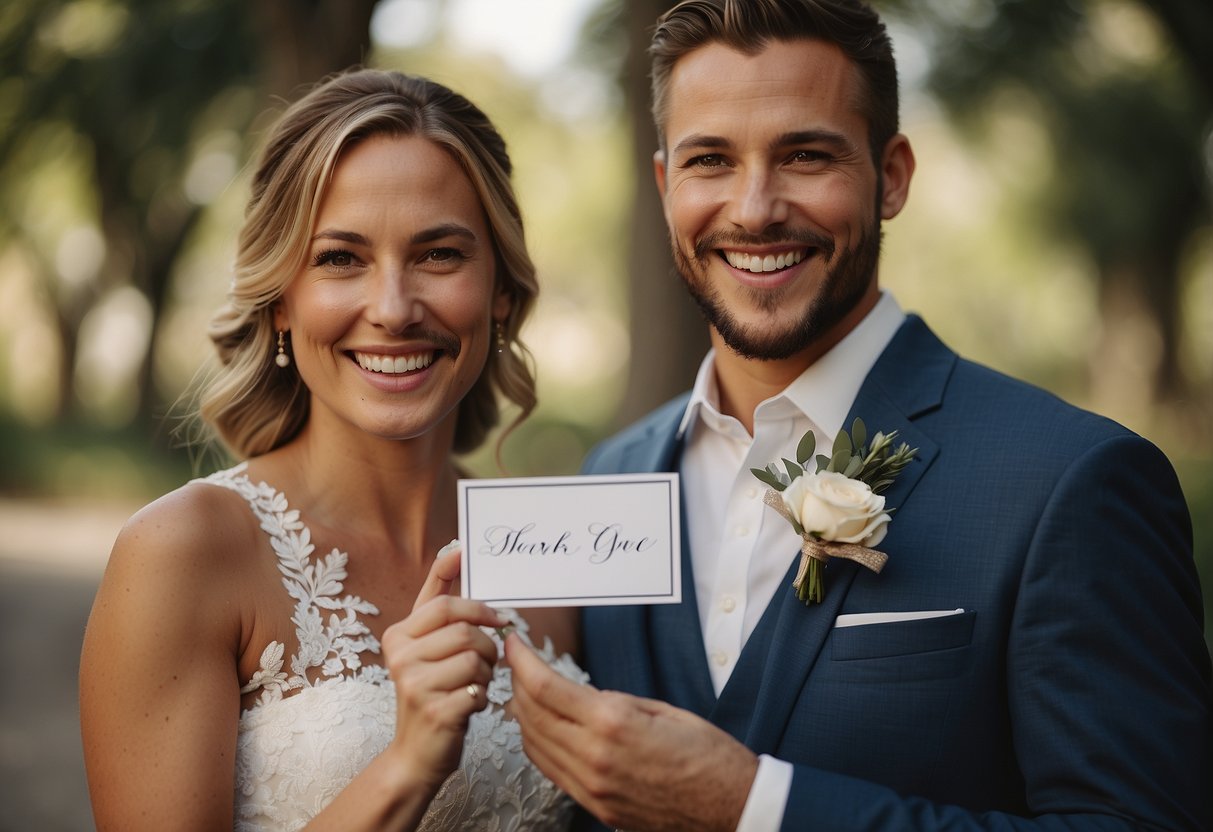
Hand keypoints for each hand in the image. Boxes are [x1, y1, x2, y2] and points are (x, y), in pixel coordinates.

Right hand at [381, 543, 506, 789]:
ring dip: (487, 673)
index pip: (441, 603)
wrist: (416, 754)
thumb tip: (456, 555)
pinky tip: (469, 705)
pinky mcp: (435, 710)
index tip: (469, 558)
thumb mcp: (427, 650)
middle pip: (465, 629)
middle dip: (487, 644)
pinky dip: (483, 696)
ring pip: (476, 657)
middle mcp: (400, 657)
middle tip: (485, 660)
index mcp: (398, 637)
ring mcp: (414, 684)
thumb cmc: (432, 694)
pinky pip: (479, 688)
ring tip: (472, 685)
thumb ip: (440, 610)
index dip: (462, 585)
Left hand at [505, 633, 757, 831]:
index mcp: (613, 723)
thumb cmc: (708, 755)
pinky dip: (536, 744)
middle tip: (517, 662)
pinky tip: (541, 727)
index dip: (522, 661)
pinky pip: (550, 771)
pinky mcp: (595, 806)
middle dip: (517, 682)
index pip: (546, 687)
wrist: (731, 808)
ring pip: (533, 745)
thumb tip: (582, 698)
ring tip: (524, 691)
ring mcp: (591, 786)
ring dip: (522, 714)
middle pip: (531, 714)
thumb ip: (615, 703)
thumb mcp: (661, 710)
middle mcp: (594, 757)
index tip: (514, 643)